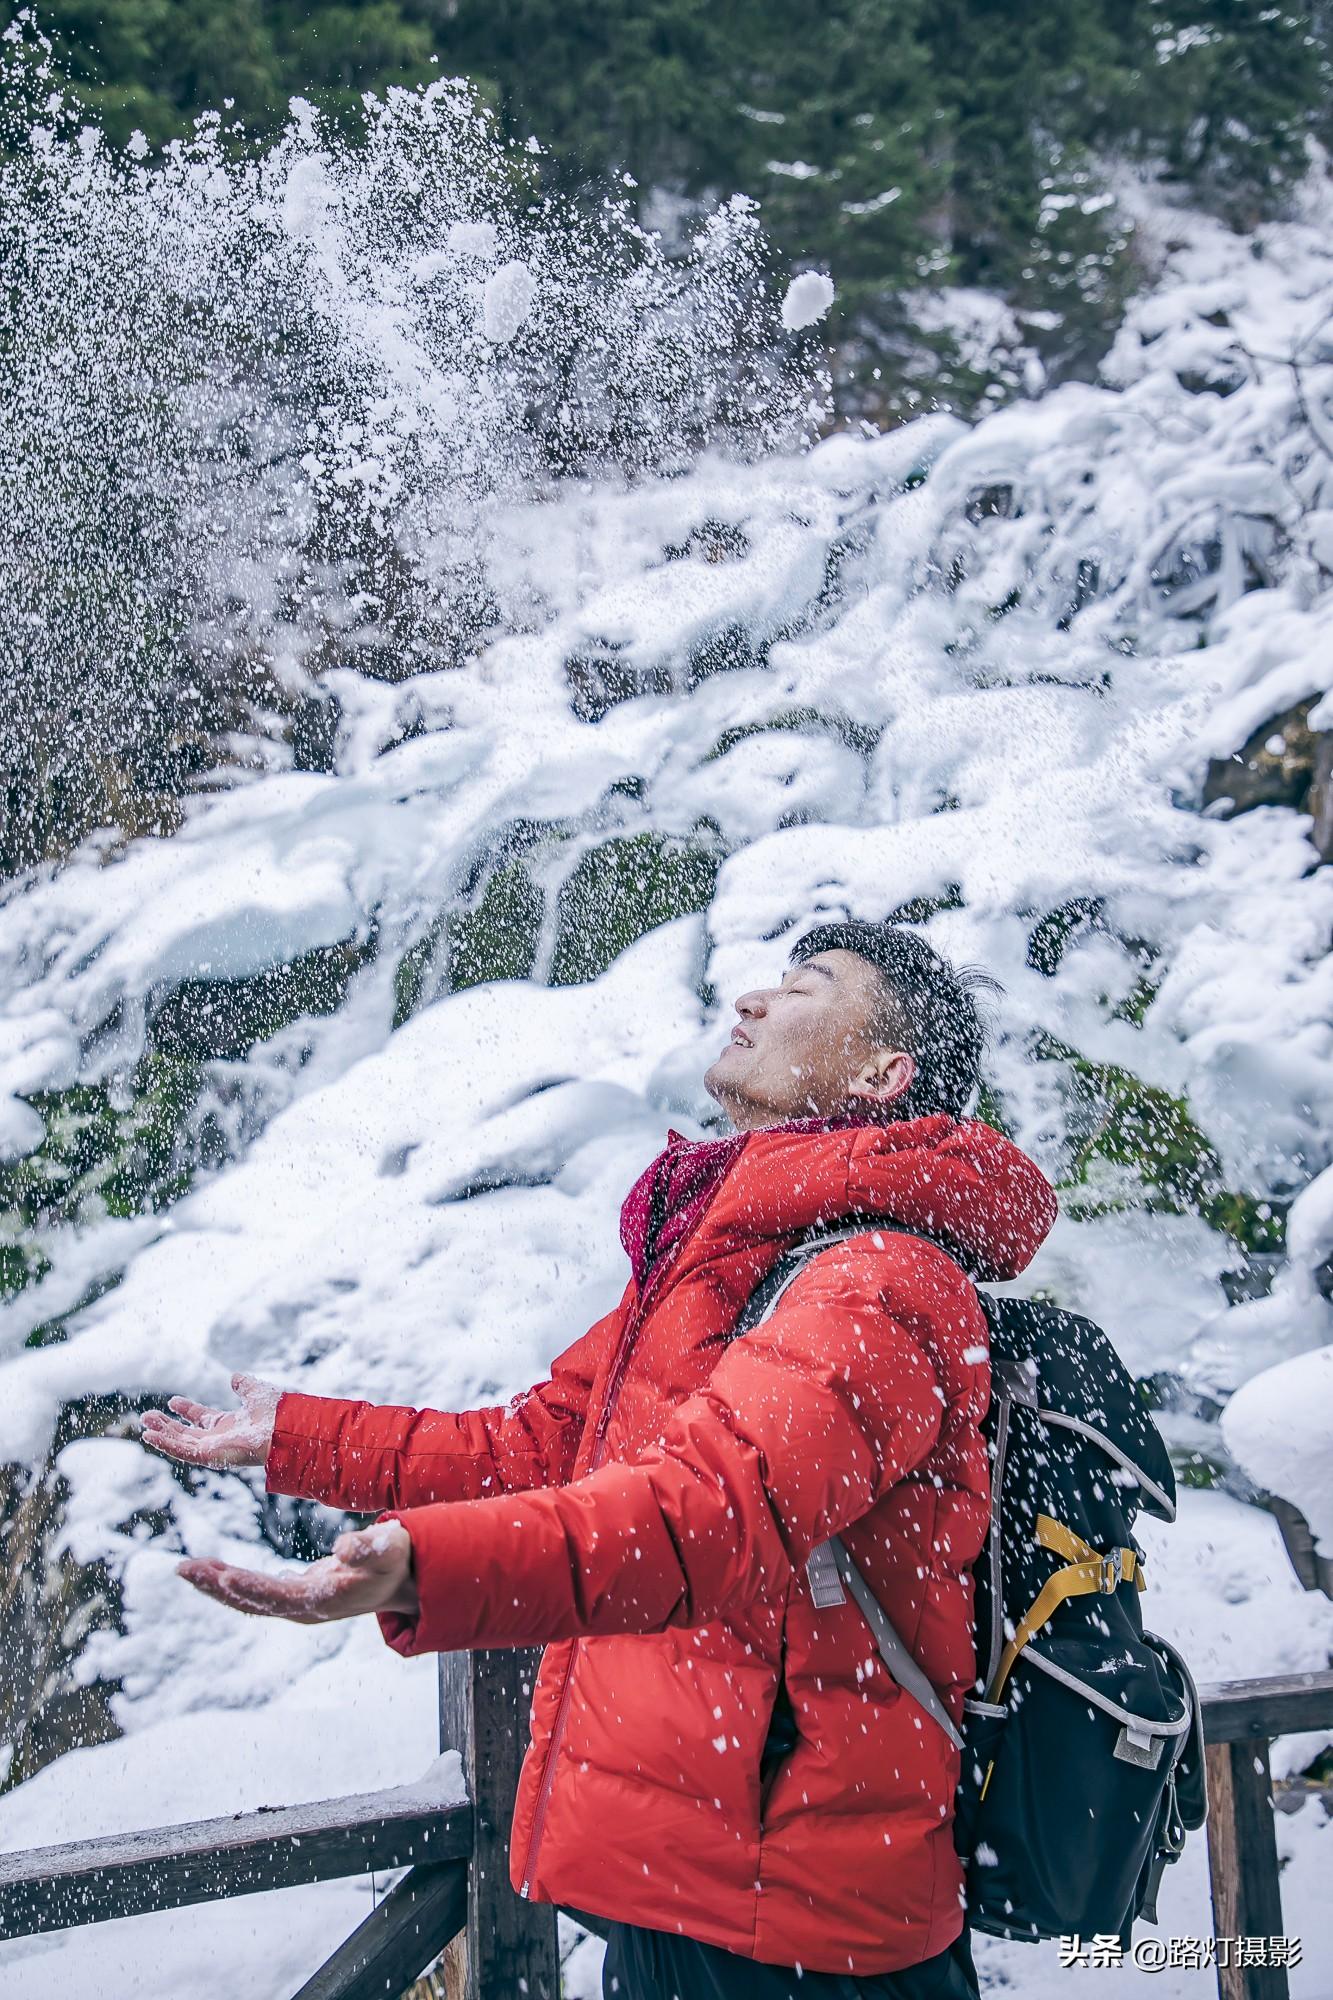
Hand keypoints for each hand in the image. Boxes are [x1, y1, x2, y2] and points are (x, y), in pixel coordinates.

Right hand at [140, 1373, 280, 1469]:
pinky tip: (149, 1437)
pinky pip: (182, 1452)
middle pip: (186, 1432)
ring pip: (180, 1443)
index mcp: (229, 1425)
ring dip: (162, 1435)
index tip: (173, 1401)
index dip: (187, 1410)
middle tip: (147, 1416)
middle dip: (167, 1425)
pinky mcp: (209, 1456)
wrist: (284, 1428)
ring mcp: (213, 1449)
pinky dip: (165, 1445)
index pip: (202, 1418)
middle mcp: (219, 1439)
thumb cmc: (276, 1414)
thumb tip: (234, 1377)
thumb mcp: (255, 1394)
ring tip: (144, 1426)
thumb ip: (244, 1386)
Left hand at [177, 1521, 418, 1623]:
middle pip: (251, 1600)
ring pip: (249, 1598)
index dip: (245, 1586)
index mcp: (321, 1599)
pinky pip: (257, 1591)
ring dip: (217, 1584)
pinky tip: (215, 1571)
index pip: (274, 1595)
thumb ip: (368, 1548)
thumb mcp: (389, 1549)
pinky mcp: (295, 1595)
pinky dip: (233, 1581)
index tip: (217, 1574)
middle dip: (216, 1585)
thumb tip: (344, 1546)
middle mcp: (303, 1608)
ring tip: (188, 1568)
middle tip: (183, 1569)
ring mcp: (298, 1604)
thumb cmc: (395, 1561)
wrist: (403, 1581)